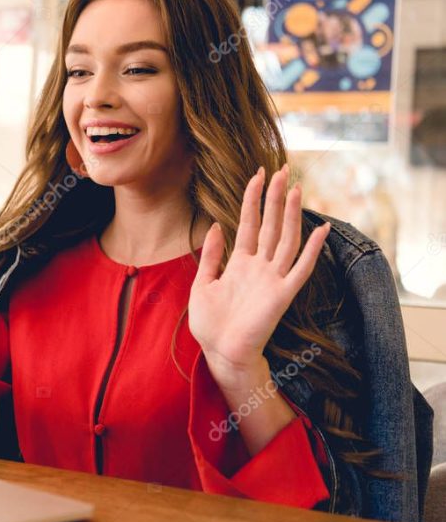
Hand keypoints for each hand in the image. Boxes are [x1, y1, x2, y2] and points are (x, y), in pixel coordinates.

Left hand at [188, 164, 330, 389]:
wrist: (220, 352)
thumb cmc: (211, 323)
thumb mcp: (202, 283)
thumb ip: (211, 256)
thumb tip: (215, 225)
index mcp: (239, 263)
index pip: (249, 223)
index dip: (253, 199)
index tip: (258, 174)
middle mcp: (259, 267)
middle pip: (270, 224)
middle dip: (275, 197)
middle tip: (282, 169)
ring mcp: (272, 279)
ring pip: (286, 239)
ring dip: (291, 214)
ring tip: (296, 188)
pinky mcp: (282, 295)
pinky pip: (300, 269)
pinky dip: (311, 250)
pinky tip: (319, 229)